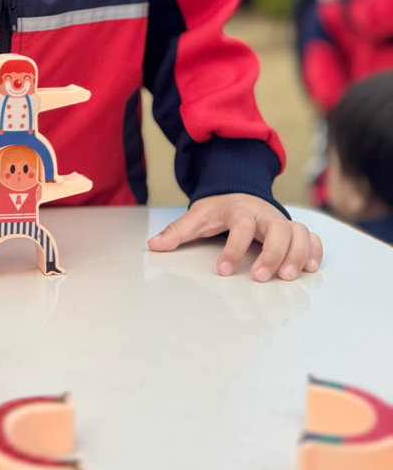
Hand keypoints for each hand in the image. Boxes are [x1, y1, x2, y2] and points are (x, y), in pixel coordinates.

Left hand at [147, 194, 322, 281]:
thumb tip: (153, 245)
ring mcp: (282, 222)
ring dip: (297, 254)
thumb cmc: (220, 209)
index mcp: (240, 209)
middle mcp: (265, 214)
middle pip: (277, 228)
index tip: (222, 271)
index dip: (233, 249)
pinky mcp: (294, 231)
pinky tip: (309, 269)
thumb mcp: (198, 216)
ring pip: (299, 233)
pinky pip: (312, 238)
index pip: (240, 226)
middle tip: (261, 277)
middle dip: (272, 253)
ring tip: (287, 277)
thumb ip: (178, 231)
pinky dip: (315, 251)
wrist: (240, 192)